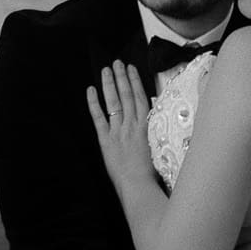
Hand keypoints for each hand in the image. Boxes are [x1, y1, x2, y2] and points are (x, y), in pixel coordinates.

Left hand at [86, 62, 153, 188]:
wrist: (139, 187)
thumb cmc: (152, 175)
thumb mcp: (160, 149)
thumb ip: (156, 133)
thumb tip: (157, 120)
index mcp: (147, 127)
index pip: (141, 98)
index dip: (135, 82)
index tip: (132, 69)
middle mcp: (132, 125)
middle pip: (127, 96)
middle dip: (122, 78)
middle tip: (117, 62)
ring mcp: (118, 131)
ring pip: (114, 102)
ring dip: (109, 84)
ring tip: (106, 69)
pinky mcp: (106, 140)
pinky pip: (98, 118)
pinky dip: (93, 103)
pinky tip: (90, 90)